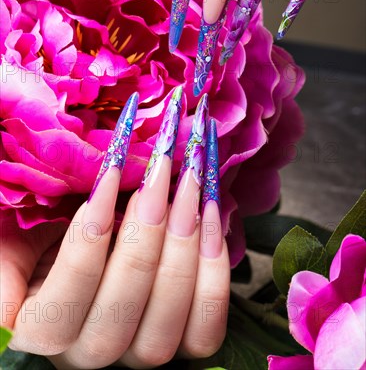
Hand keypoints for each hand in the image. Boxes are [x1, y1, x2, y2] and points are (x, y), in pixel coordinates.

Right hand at [1, 90, 229, 368]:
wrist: (94, 242)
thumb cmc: (49, 236)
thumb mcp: (16, 240)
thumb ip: (8, 261)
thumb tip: (10, 285)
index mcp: (42, 332)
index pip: (61, 309)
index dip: (86, 245)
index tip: (106, 181)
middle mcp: (91, 353)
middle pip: (120, 314)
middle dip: (145, 236)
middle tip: (158, 175)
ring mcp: (140, 353)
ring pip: (167, 322)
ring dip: (183, 247)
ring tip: (188, 187)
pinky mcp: (184, 344)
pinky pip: (205, 329)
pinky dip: (213, 273)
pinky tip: (208, 217)